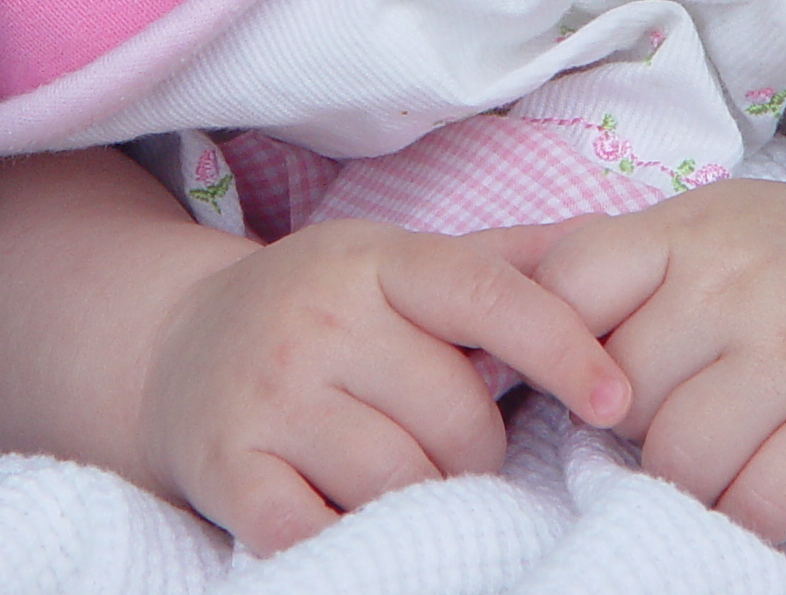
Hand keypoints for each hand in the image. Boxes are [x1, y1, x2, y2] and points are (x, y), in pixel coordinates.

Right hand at [139, 218, 630, 554]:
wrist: (171, 349)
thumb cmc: (318, 313)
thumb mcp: (395, 264)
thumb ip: (502, 263)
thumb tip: (612, 246)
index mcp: (374, 261)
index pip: (484, 294)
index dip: (560, 345)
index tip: (614, 399)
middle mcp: (319, 319)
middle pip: (457, 420)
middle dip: (473, 450)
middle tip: (440, 443)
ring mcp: (269, 395)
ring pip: (402, 484)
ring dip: (420, 500)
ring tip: (395, 475)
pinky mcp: (230, 468)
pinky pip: (321, 530)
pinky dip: (349, 539)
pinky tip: (343, 514)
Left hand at [534, 178, 785, 542]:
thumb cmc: (784, 260)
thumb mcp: (696, 228)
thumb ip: (608, 262)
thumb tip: (489, 296)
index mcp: (684, 234)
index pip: (567, 285)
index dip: (555, 345)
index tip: (583, 373)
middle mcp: (736, 286)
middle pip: (620, 391)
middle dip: (629, 424)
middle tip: (666, 418)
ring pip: (682, 457)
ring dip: (683, 480)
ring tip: (708, 457)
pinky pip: (763, 501)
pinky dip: (746, 516)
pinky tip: (754, 491)